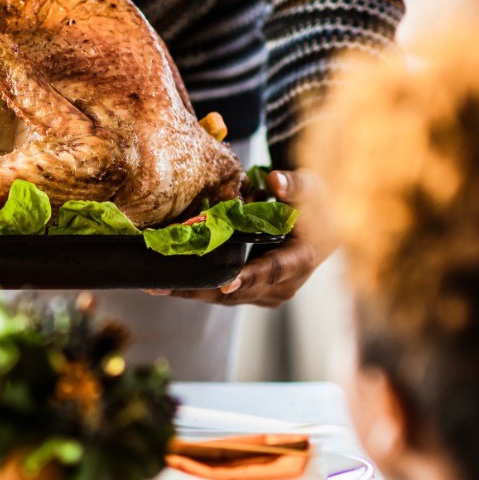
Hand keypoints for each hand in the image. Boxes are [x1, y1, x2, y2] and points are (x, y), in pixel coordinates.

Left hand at [151, 169, 331, 307]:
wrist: (323, 228)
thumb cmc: (314, 205)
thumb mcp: (309, 189)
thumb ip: (292, 185)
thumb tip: (274, 180)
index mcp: (299, 260)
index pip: (271, 270)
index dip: (248, 277)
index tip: (224, 283)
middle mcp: (284, 285)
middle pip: (238, 292)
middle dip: (200, 289)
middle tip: (161, 285)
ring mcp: (269, 294)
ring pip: (227, 299)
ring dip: (192, 293)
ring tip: (155, 286)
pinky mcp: (257, 295)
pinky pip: (225, 296)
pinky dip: (200, 289)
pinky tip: (169, 283)